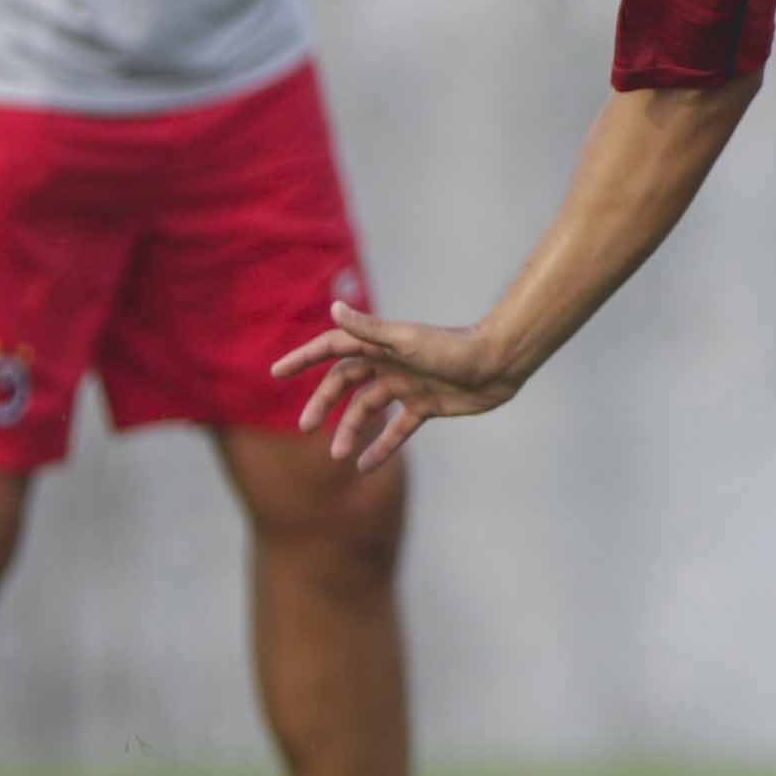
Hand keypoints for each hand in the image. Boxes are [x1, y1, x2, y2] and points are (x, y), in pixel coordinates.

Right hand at [270, 303, 527, 470]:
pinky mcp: (425, 406)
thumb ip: (369, 329)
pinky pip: (396, 430)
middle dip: (323, 404)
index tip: (277, 373)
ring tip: (337, 456)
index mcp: (380, 345)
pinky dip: (382, 446)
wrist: (498, 364)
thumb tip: (333, 308)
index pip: (332, 348)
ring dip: (351, 431)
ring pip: (367, 410)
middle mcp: (389, 363)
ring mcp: (406, 385)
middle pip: (345, 384)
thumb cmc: (454, 348)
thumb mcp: (407, 340)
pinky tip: (365, 467)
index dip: (304, 359)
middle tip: (304, 427)